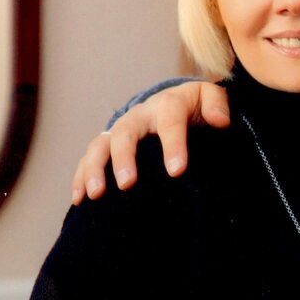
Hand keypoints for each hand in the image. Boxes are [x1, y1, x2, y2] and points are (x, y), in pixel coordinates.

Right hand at [71, 81, 230, 203]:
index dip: (173, 145)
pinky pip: (88, 159)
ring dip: (94, 169)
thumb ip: (217, 105)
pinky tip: (79, 200)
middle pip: (126, 133)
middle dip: (124, 159)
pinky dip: (80, 177)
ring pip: (100, 145)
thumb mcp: (209, 99)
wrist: (174, 104)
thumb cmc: (195, 107)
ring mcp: (120, 130)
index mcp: (167, 105)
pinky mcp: (107, 145)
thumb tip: (221, 121)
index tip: (177, 170)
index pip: (170, 122)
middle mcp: (139, 116)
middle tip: (127, 184)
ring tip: (96, 195)